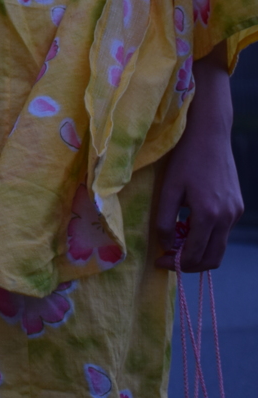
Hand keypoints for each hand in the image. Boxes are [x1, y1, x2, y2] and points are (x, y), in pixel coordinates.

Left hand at [155, 46, 242, 271]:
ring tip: (177, 241)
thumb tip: (164, 244)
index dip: (176, 263)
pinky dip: (207, 236)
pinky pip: (223, 231)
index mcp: (209, 215)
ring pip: (219, 246)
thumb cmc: (184, 157)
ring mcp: (235, 211)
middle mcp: (227, 217)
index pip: (195, 255)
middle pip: (212, 258)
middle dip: (190, 264)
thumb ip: (164, 219)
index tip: (160, 262)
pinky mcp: (238, 204)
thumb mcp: (168, 188)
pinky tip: (189, 224)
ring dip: (199, 251)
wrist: (210, 133)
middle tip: (169, 259)